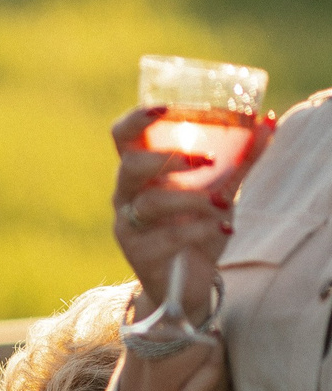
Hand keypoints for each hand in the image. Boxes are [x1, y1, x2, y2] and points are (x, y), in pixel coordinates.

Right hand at [108, 104, 271, 315]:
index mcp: (141, 171)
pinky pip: (168, 237)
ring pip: (151, 203)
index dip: (137, 119)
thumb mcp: (220, 187)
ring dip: (192, 199)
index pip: (123, 137)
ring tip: (221, 202)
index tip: (166, 108)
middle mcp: (127, 195)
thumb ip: (240, 159)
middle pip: (129, 167)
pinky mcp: (139, 254)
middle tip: (204, 160)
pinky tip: (222, 228)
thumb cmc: (197, 226)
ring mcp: (129, 226)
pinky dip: (201, 229)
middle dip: (168, 159)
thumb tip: (267, 122)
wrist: (186, 281)